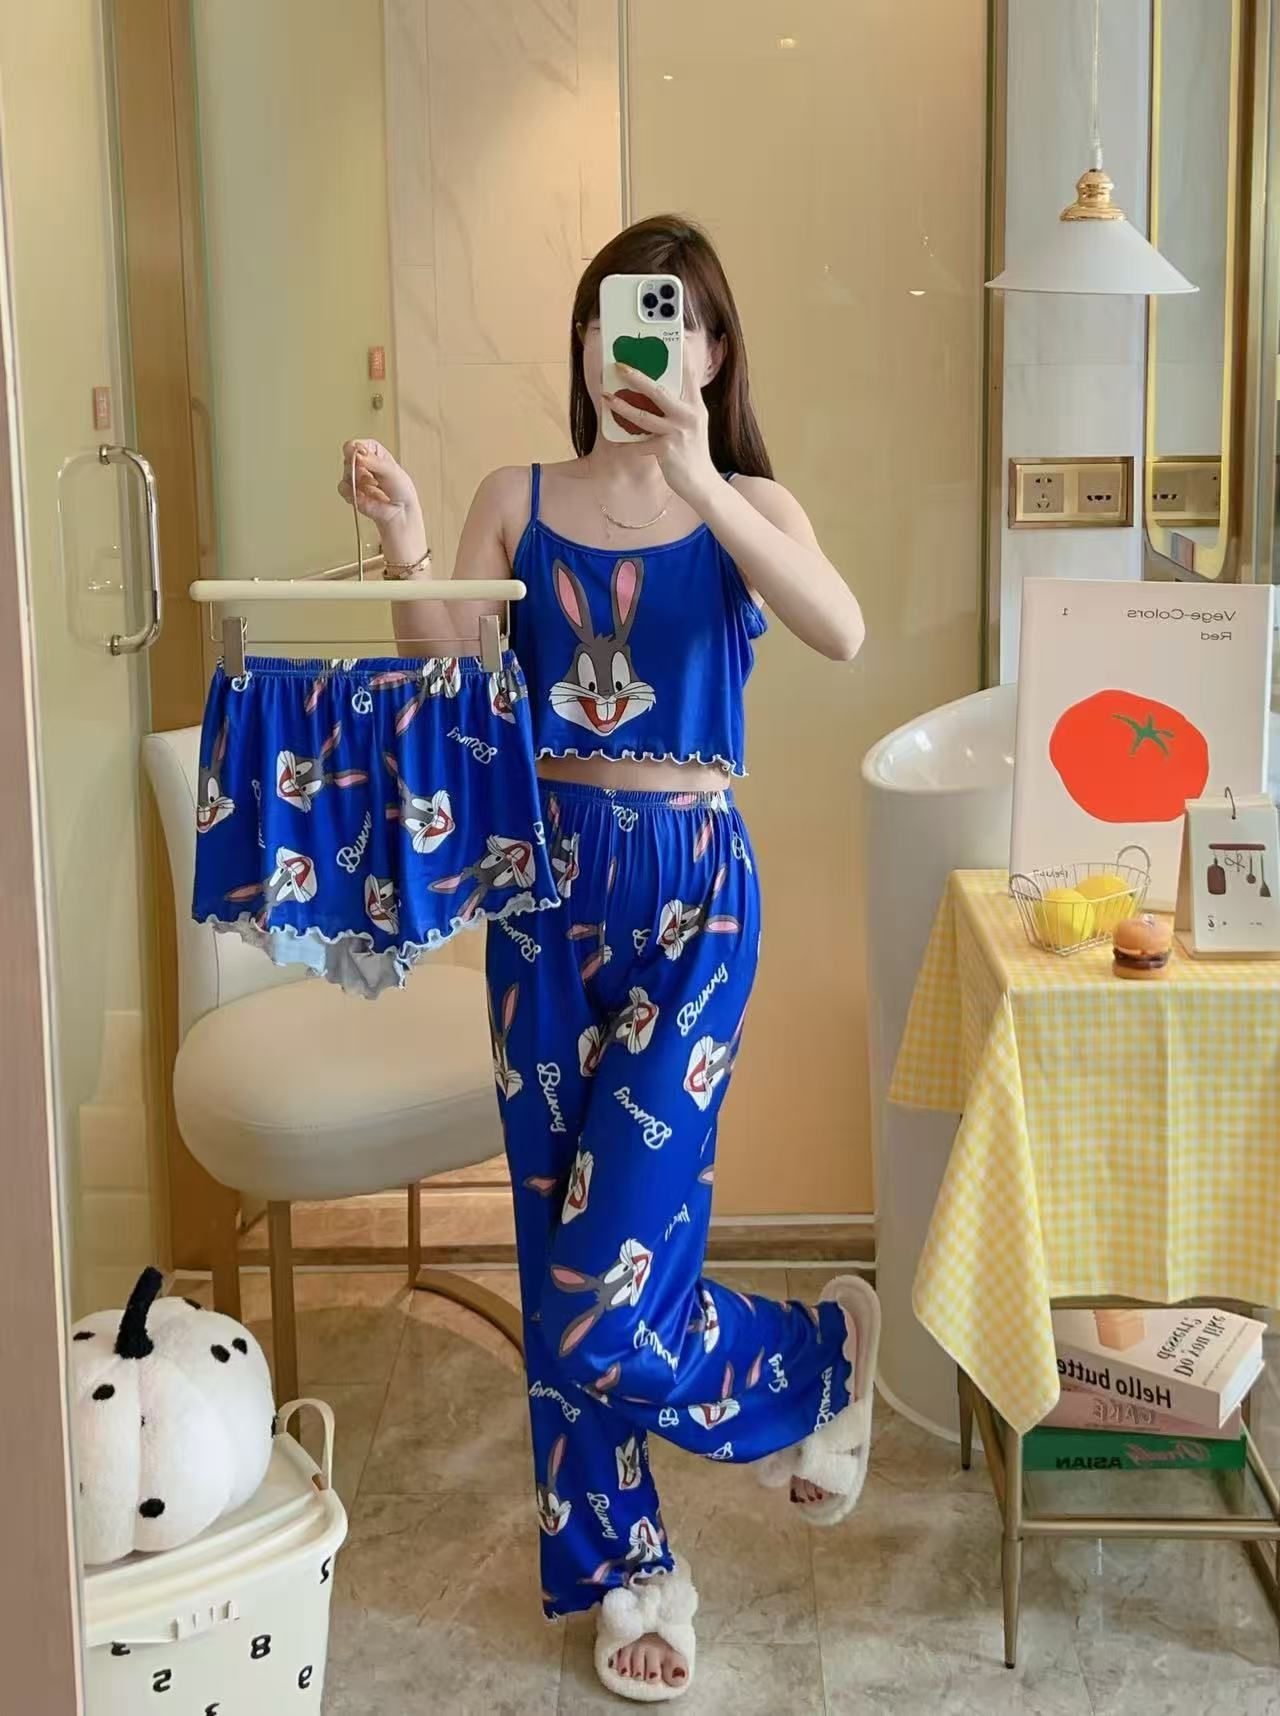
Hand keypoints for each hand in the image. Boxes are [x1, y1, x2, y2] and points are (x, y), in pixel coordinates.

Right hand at [338, 439, 420, 529]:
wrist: (400, 513)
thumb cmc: (401, 491)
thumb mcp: (391, 470)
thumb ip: (373, 461)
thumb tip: (357, 454)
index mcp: (375, 454)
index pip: (360, 444)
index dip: (356, 447)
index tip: (357, 452)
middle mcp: (365, 465)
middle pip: (349, 457)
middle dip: (356, 466)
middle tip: (369, 475)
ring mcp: (358, 479)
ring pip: (345, 472)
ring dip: (355, 479)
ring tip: (370, 487)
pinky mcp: (353, 492)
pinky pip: (342, 487)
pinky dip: (349, 491)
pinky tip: (360, 495)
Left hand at [602, 366, 719, 508]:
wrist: (701, 482)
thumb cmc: (692, 451)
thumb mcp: (692, 423)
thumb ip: (680, 405)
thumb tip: (656, 389)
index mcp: (695, 405)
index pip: (688, 374)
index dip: (679, 354)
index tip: (671, 338)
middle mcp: (688, 415)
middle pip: (658, 390)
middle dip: (636, 376)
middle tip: (619, 365)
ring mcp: (677, 432)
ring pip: (643, 416)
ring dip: (622, 406)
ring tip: (606, 397)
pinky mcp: (666, 450)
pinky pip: (640, 444)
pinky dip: (627, 444)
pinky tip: (616, 442)